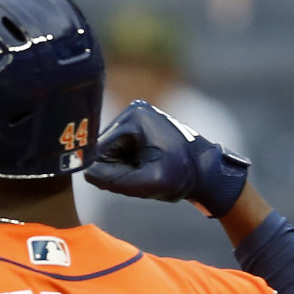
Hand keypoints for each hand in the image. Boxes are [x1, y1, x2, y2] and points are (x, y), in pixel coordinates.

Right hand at [84, 101, 250, 216]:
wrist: (206, 170)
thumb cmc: (182, 175)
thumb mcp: (148, 183)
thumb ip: (113, 180)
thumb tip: (87, 173)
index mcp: (134, 118)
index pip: (99, 151)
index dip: (111, 171)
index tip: (136, 177)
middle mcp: (132, 110)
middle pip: (102, 149)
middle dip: (118, 168)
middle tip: (143, 175)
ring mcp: (135, 116)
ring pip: (109, 152)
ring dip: (122, 167)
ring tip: (147, 171)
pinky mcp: (138, 125)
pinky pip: (119, 150)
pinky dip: (128, 163)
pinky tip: (146, 165)